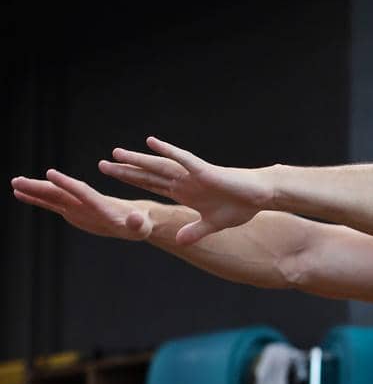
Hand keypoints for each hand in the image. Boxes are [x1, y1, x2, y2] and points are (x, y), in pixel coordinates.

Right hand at [10, 170, 154, 239]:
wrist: (136, 219)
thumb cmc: (141, 224)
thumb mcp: (141, 226)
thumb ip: (137, 224)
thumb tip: (137, 220)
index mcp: (101, 204)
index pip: (82, 192)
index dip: (67, 184)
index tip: (50, 174)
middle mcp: (86, 202)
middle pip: (60, 192)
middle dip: (40, 187)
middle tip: (18, 180)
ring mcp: (78, 206)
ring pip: (53, 196)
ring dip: (34, 191)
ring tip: (14, 184)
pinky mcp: (73, 212)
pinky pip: (52, 204)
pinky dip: (37, 200)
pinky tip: (20, 195)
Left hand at [97, 136, 274, 244]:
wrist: (260, 195)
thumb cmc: (239, 206)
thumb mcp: (213, 225)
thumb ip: (195, 231)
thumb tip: (178, 241)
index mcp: (184, 193)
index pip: (151, 186)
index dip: (132, 182)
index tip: (113, 180)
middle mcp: (184, 181)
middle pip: (149, 175)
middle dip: (126, 171)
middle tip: (102, 165)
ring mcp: (192, 174)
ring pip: (159, 166)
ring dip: (138, 160)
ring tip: (116, 153)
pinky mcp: (204, 171)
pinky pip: (182, 159)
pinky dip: (167, 151)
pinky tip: (152, 143)